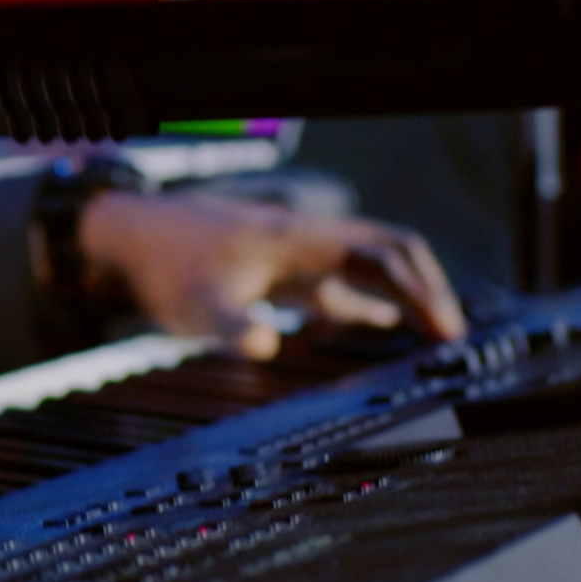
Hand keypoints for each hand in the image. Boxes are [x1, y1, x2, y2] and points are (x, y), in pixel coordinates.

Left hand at [76, 191, 465, 359]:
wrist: (130, 235)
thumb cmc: (163, 266)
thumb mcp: (193, 304)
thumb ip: (231, 325)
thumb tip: (266, 346)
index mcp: (298, 242)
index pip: (382, 256)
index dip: (422, 292)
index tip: (445, 334)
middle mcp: (307, 241)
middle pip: (390, 252)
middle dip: (428, 291)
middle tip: (450, 340)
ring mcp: (297, 253)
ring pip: (369, 264)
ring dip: (403, 295)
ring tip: (429, 339)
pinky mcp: (282, 268)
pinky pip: (340, 280)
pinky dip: (367, 301)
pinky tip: (372, 326)